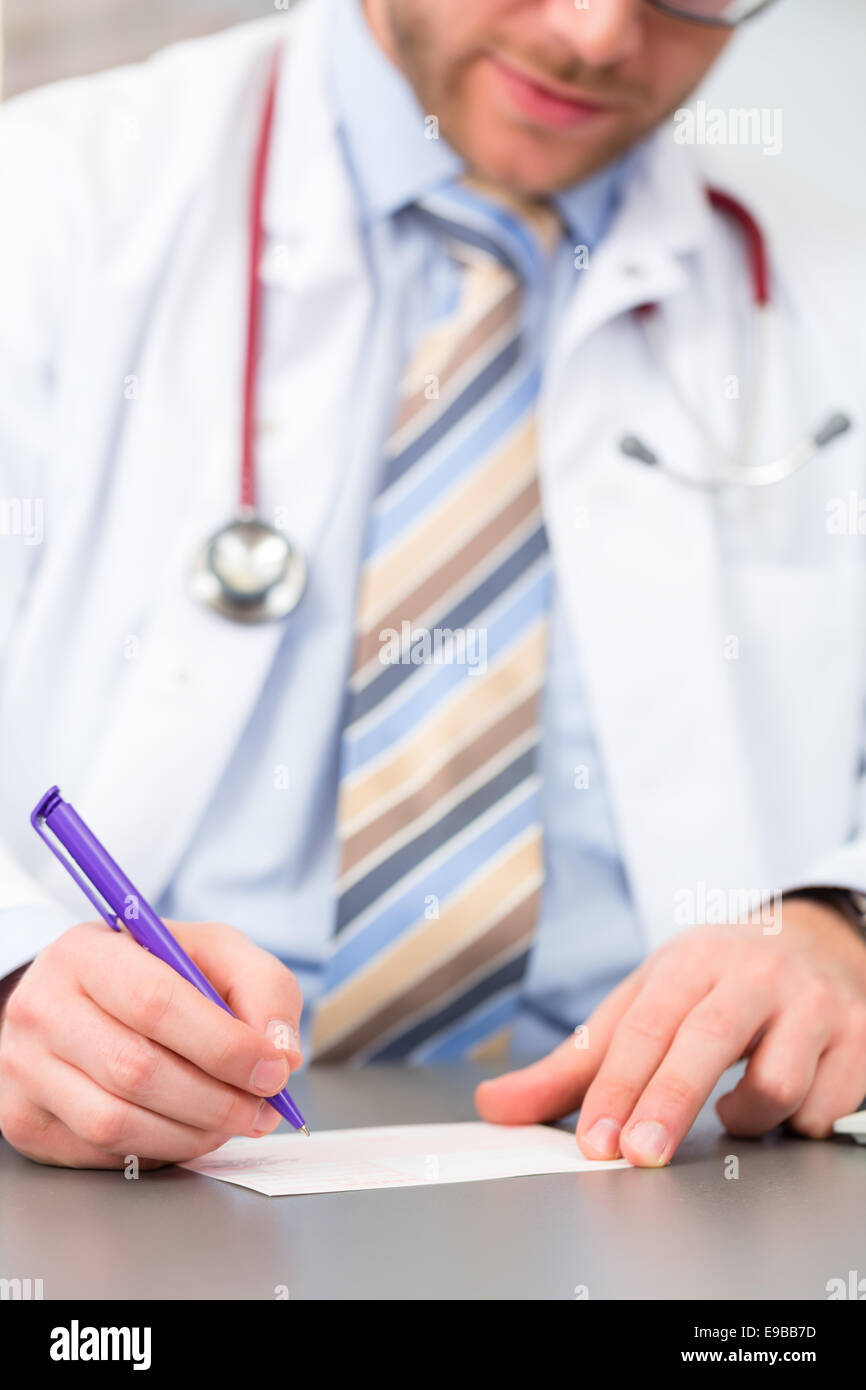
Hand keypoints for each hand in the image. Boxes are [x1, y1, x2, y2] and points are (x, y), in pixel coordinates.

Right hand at [0, 920, 302, 1168]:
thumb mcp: (213, 953)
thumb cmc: (151, 972)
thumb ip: (262, 987)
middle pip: (136, 1070)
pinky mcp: (25, 1119)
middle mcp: (43, 1008)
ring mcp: (26, 1068)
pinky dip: (158, 1149)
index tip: (272, 1069)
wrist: (78, 996)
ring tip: (231, 1121)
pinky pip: (100, 1152)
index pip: (156, 1003)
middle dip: (216, 1100)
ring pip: (116, 1122)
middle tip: (262, 1110)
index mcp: (88, 952)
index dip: (223, 1045)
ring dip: (192, 1134)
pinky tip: (186, 1128)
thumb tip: (281, 1053)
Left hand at [475, 902, 865, 1165]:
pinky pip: (826, 1106)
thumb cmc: (711, 984)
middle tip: (639, 1155)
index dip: (616, 1087)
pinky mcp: (859, 1036)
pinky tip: (787, 1105)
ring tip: (731, 1111)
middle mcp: (754, 974)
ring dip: (746, 1117)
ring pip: (777, 1082)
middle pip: (707, 1041)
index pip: (644, 1026)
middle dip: (668, 1101)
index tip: (594, 1141)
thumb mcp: (642, 1005)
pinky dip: (800, 1122)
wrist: (814, 941)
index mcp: (690, 961)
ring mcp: (812, 1003)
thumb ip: (573, 1065)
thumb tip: (493, 1106)